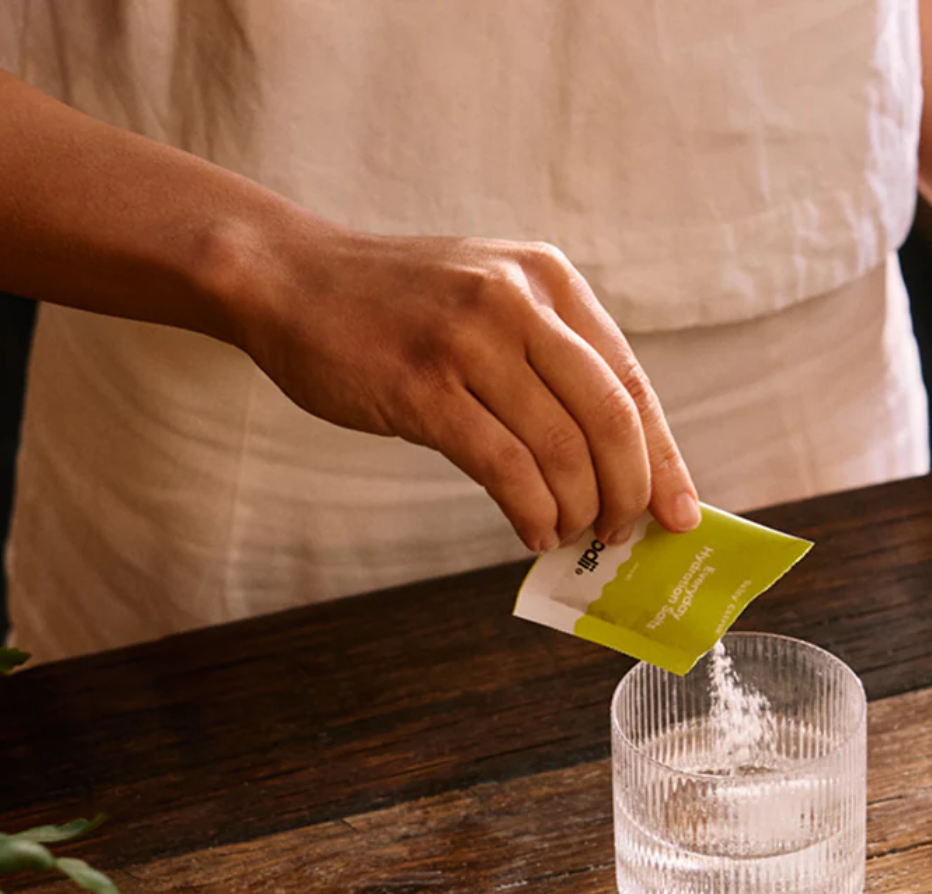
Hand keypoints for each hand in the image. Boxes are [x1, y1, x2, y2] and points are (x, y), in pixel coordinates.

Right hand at [236, 223, 699, 552]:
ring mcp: (469, 344)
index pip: (629, 379)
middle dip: (628, 492)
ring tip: (569, 533)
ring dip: (576, 509)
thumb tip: (600, 452)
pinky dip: (530, 511)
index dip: (663, 454)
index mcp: (546, 280)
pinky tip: (532, 530)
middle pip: (609, 419)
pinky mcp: (423, 388)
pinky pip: (504, 468)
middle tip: (620, 532)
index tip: (682, 511)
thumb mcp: (485, 298)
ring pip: (559, 450)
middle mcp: (517, 303)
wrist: (292, 281)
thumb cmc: (393, 305)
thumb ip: (543, 354)